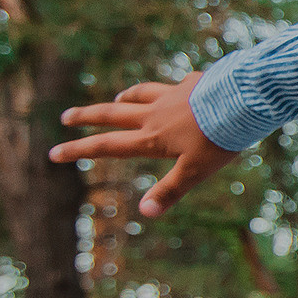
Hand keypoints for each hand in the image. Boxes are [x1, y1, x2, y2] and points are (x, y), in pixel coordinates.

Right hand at [47, 75, 236, 216]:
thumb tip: (145, 213)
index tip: (54, 153)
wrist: (243, 99)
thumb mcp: (195, 171)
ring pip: (139, 95)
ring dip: (124, 99)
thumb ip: (170, 191)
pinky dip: (165, 89)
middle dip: (86, 117)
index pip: (106, 146)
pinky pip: (172, 86)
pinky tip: (174, 88)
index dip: (78, 150)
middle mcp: (155, 114)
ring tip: (116, 99)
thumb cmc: (219, 138)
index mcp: (151, 138)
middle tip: (66, 117)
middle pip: (112, 114)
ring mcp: (172, 96)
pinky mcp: (191, 84)